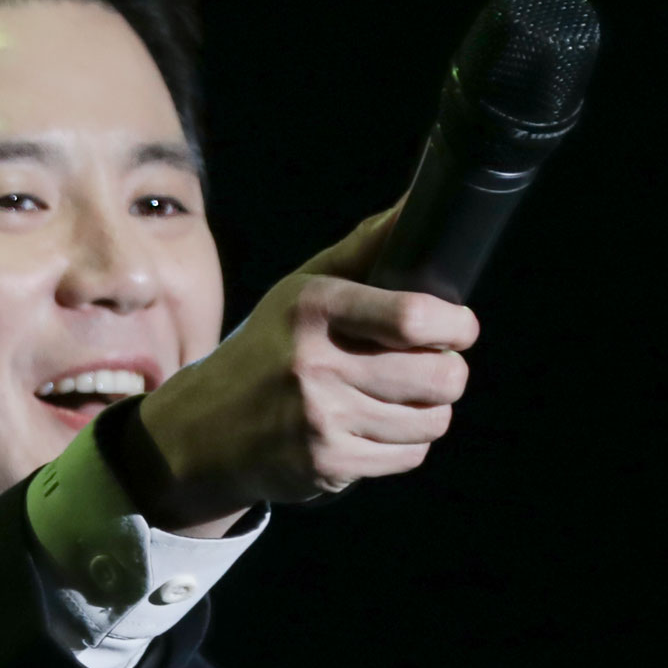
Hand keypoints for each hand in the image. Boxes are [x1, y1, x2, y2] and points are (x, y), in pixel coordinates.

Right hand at [125, 204, 478, 529]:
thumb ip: (365, 248)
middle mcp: (317, 364)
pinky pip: (409, 456)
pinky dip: (407, 445)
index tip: (461, 327)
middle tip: (438, 367)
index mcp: (315, 308)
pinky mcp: (328, 465)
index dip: (456, 325)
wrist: (206, 428)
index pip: (412, 318)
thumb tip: (419, 202)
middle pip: (438, 376)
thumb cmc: (270, 349)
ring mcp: (323, 419)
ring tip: (406, 399)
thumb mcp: (303, 290)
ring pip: (431, 421)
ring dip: (431, 411)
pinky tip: (380, 428)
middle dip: (451, 372)